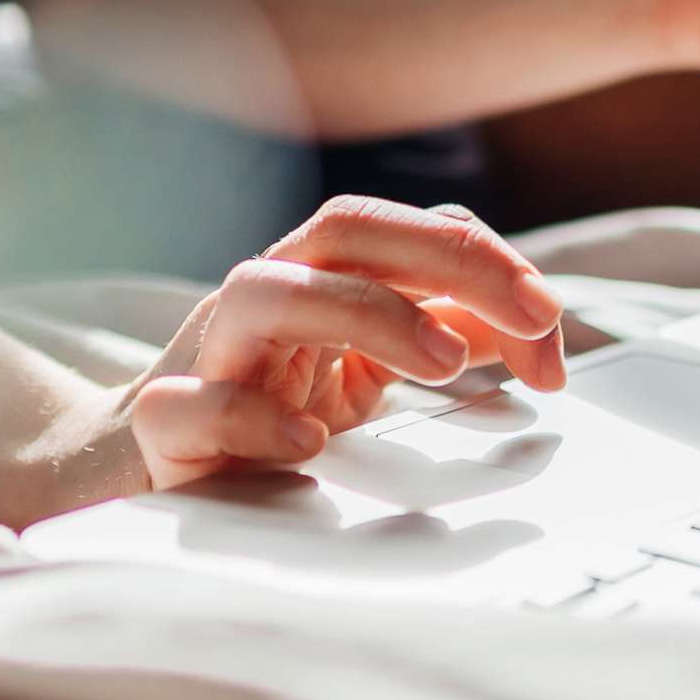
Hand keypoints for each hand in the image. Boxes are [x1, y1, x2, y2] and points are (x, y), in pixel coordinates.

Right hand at [125, 197, 567, 489]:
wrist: (150, 470)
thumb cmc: (266, 408)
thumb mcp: (366, 369)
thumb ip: (442, 337)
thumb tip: (534, 332)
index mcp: (316, 277)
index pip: (406, 230)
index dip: (487, 262)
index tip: (549, 320)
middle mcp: (262, 296)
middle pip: (347, 231)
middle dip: (451, 261)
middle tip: (534, 318)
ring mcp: (208, 353)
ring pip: (265, 292)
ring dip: (366, 313)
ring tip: (445, 364)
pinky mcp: (166, 424)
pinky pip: (192, 405)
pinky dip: (250, 416)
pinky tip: (309, 442)